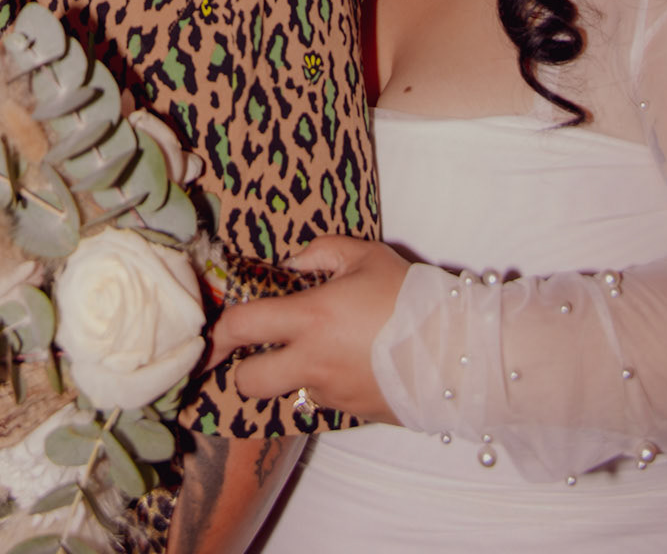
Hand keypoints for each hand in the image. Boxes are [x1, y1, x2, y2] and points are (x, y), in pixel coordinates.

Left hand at [210, 237, 409, 421]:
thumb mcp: (366, 256)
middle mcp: (312, 362)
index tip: (207, 337)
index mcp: (309, 318)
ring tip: (324, 348)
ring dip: (292, 374)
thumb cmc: (410, 296)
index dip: (216, 333)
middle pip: (248, 382)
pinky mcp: (353, 414)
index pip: (241, 327)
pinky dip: (326, 383)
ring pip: (288, 391)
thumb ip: (320, 252)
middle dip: (241, 369)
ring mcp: (332, 394)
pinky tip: (354, 362)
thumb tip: (290, 263)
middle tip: (254, 352)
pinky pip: (323, 399)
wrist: (458, 351)